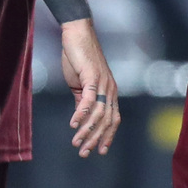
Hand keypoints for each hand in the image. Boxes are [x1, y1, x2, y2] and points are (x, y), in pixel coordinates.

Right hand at [60, 18, 120, 156]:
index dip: (108, 135)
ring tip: (76, 142)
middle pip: (108, 120)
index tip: (101, 151)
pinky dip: (81, 114)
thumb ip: (83, 100)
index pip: (114, 118)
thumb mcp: (81, 83)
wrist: (77, 34)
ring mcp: (103, 82)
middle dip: (96, 139)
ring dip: (87, 130)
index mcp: (110, 90)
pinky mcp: (92, 75)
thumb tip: (81, 117)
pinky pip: (89, 99)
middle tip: (84, 153)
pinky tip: (73, 124)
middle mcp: (110, 88)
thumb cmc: (79, 58)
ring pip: (99, 113)